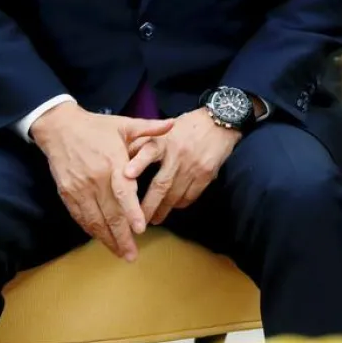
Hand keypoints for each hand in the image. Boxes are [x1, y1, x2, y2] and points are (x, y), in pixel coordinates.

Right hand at [30, 103, 173, 261]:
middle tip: (133, 254)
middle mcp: (96, 179)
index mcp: (112, 162)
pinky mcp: (67, 194)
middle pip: (110, 213)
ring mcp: (79, 188)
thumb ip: (149, 128)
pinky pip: (80, 217)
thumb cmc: (96, 127)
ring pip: (94, 220)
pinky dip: (91, 230)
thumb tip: (173, 124)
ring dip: (107, 239)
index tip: (140, 229)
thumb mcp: (124, 125)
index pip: (123, 192)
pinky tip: (102, 239)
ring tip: (121, 254)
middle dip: (122, 236)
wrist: (60, 128)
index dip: (131, 212)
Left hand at [123, 108, 242, 224]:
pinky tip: (174, 206)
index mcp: (163, 141)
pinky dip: (181, 204)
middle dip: (148, 206)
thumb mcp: (163, 129)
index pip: (148, 151)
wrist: (220, 121)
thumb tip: (121, 158)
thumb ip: (143, 142)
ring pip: (174, 195)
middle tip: (137, 221)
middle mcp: (177, 154)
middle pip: (161, 185)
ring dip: (163, 210)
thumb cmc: (186, 127)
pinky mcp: (206, 173)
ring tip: (154, 219)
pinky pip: (190, 195)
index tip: (126, 174)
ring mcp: (193, 165)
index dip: (137, 163)